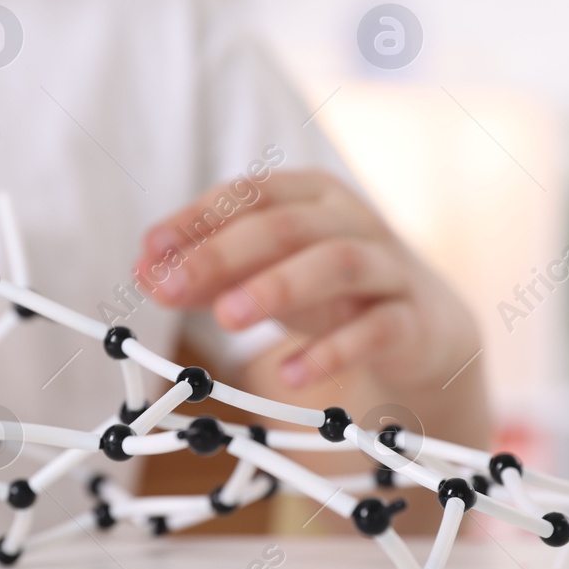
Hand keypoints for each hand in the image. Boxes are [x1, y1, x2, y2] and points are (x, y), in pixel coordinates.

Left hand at [134, 171, 479, 392]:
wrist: (423, 329)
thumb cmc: (330, 292)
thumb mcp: (265, 276)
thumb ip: (208, 273)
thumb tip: (144, 272)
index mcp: (312, 195)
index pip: (249, 193)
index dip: (197, 218)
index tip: (150, 250)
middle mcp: (353, 220)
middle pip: (287, 224)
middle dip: (223, 253)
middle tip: (170, 286)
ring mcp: (388, 268)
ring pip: (338, 262)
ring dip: (278, 286)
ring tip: (227, 317)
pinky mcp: (414, 319)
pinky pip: (377, 328)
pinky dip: (334, 350)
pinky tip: (292, 374)